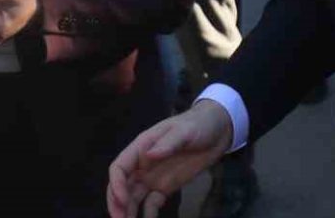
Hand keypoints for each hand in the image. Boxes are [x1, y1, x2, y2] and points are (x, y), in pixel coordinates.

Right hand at [107, 101, 233, 217]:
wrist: (218, 131)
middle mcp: (142, 164)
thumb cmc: (198, 125)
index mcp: (141, 147)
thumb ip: (168, 143)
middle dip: (117, 203)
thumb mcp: (184, 131)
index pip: (120, 167)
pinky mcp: (165, 188)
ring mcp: (152, 177)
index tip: (123, 199)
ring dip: (128, 211)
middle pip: (122, 186)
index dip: (116, 184)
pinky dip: (147, 214)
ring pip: (133, 197)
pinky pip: (151, 203)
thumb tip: (148, 155)